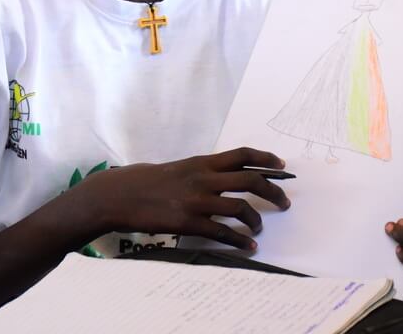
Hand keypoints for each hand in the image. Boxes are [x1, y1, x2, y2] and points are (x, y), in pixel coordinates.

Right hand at [85, 147, 291, 250]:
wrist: (119, 195)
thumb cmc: (144, 180)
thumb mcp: (177, 168)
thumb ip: (201, 172)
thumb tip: (222, 179)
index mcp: (201, 162)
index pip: (242, 154)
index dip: (266, 158)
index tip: (282, 166)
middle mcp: (203, 178)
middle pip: (250, 180)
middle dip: (273, 191)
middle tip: (284, 202)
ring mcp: (196, 200)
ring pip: (241, 208)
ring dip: (257, 219)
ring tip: (259, 228)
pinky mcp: (188, 222)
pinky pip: (223, 232)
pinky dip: (240, 241)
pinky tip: (247, 246)